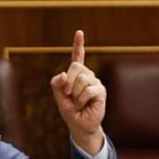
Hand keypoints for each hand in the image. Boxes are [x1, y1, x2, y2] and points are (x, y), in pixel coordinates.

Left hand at [50, 30, 105, 155]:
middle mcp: (87, 75)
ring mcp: (95, 82)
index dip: (78, 44)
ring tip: (78, 102)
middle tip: (68, 95)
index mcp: (76, 75)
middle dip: (68, 82)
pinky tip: (84, 105)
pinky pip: (88, 90)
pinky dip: (82, 99)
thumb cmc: (70, 111)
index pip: (77, 57)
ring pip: (81, 79)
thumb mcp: (58, 97)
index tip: (79, 32)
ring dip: (75, 94)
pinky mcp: (101, 91)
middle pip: (75, 67)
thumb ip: (56, 84)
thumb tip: (63, 74)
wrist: (80, 126)